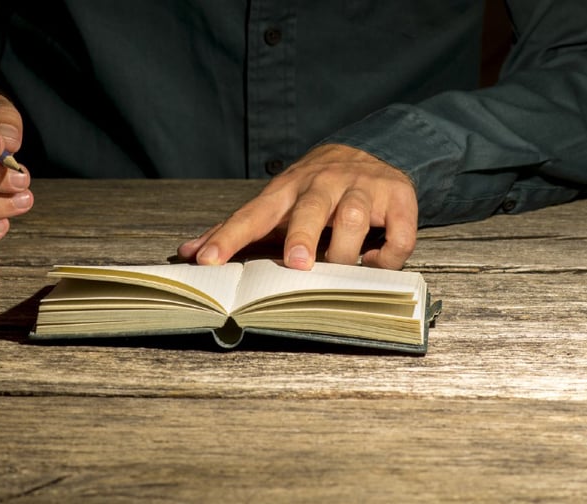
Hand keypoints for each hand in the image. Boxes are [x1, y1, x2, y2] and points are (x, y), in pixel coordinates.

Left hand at [177, 143, 417, 269]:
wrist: (372, 151)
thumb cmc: (314, 191)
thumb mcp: (276, 204)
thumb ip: (235, 230)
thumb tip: (187, 252)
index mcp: (287, 189)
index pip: (253, 213)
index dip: (229, 236)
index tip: (207, 260)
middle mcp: (324, 184)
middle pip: (312, 207)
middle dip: (303, 234)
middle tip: (296, 262)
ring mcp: (364, 188)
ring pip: (355, 217)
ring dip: (346, 248)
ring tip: (339, 269)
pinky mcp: (399, 198)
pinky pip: (399, 233)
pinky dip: (388, 256)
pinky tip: (374, 263)